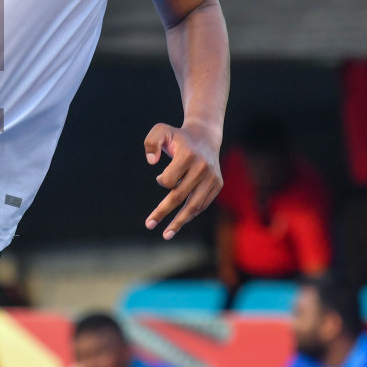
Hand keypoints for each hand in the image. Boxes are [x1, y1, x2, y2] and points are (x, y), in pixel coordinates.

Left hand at [143, 122, 222, 239]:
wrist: (205, 137)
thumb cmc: (178, 137)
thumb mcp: (161, 131)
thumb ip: (151, 143)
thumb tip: (152, 162)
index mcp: (188, 155)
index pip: (168, 179)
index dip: (161, 181)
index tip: (160, 178)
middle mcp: (203, 168)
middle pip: (179, 196)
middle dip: (163, 212)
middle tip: (149, 225)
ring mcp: (212, 177)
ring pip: (193, 206)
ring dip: (179, 222)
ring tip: (166, 234)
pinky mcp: (218, 184)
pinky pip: (202, 204)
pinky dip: (190, 214)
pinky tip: (179, 222)